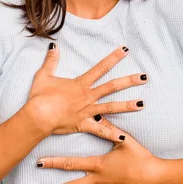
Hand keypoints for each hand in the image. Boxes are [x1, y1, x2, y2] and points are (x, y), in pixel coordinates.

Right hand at [26, 43, 147, 137]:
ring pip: (111, 107)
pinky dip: (111, 133)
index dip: (114, 57)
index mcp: (80, 83)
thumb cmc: (40, 96)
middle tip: (144, 77)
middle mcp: (88, 96)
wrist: (38, 115)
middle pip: (112, 86)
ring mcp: (88, 110)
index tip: (125, 50)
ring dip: (127, 105)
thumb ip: (51, 61)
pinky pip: (100, 130)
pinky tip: (123, 137)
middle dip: (129, 81)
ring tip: (142, 104)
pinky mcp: (84, 124)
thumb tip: (53, 47)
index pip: (101, 67)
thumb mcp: (44, 75)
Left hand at [36, 116, 162, 183]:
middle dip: (57, 180)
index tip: (40, 162)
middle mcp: (97, 178)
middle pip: (72, 181)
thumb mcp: (124, 140)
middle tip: (41, 174)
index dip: (55, 163)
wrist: (153, 176)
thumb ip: (109, 127)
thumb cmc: (139, 158)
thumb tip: (96, 113)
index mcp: (98, 165)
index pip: (72, 163)